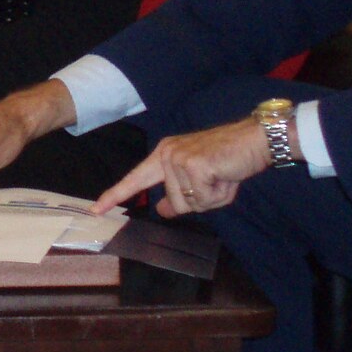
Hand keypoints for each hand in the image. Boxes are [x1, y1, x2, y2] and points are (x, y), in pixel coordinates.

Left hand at [92, 116, 271, 217]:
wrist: (254, 140)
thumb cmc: (229, 160)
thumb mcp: (199, 182)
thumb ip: (178, 195)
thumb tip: (163, 210)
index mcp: (165, 155)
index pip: (135, 179)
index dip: (115, 195)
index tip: (96, 209)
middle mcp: (167, 155)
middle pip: (174, 203)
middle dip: (200, 202)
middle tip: (216, 181)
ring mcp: (178, 159)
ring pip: (188, 204)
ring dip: (211, 198)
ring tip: (221, 177)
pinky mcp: (193, 165)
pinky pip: (202, 199)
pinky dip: (219, 194)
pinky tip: (225, 175)